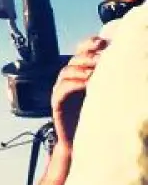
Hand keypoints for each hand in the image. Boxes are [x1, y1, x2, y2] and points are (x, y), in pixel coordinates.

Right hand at [51, 36, 107, 150]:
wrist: (85, 143)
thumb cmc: (99, 118)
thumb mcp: (105, 94)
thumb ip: (110, 80)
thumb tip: (128, 65)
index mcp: (80, 74)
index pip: (81, 52)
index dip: (89, 45)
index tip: (103, 41)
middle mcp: (69, 79)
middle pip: (74, 60)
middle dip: (88, 56)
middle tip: (102, 57)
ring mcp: (60, 90)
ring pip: (67, 71)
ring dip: (81, 68)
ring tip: (96, 70)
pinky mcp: (56, 103)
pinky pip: (62, 89)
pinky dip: (74, 84)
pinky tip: (88, 83)